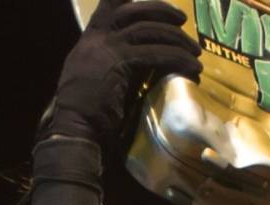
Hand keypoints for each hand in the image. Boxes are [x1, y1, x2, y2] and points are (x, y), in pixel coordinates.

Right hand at [40, 0, 203, 146]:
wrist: (75, 128)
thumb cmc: (88, 112)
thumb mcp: (101, 78)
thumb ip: (119, 62)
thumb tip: (148, 56)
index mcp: (89, 40)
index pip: (107, 6)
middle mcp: (96, 39)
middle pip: (133, 11)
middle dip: (161, 11)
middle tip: (181, 20)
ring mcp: (106, 48)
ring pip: (148, 30)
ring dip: (177, 39)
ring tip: (194, 52)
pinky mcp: (119, 63)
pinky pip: (155, 53)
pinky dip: (177, 58)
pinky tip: (192, 67)